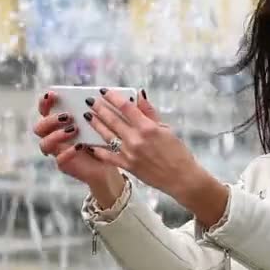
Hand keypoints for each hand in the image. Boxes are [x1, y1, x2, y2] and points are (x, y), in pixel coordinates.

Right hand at [35, 90, 149, 207]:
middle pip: (41, 125)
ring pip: (45, 142)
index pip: (48, 108)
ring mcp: (60, 150)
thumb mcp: (122, 122)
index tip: (53, 93)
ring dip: (57, 135)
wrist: (116, 165)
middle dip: (50, 118)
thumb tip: (139, 93)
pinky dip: (68, 152)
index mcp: (67, 119)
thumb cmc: (115, 139)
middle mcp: (59, 133)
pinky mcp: (66, 164)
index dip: (46, 101)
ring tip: (73, 129)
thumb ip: (126, 108)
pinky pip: (60, 159)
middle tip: (67, 115)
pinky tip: (80, 146)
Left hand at [84, 89, 203, 198]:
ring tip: (88, 116)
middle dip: (100, 108)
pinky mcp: (127, 166)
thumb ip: (150, 112)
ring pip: (107, 135)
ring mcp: (129, 153)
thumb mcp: (167, 129)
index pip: (126, 107)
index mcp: (148, 127)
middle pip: (113, 119)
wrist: (181, 178)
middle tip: (90, 101)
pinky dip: (98, 150)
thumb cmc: (178, 153)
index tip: (104, 91)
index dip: (113, 97)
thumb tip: (140, 95)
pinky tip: (89, 144)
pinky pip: (107, 156)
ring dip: (96, 124)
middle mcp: (136, 139)